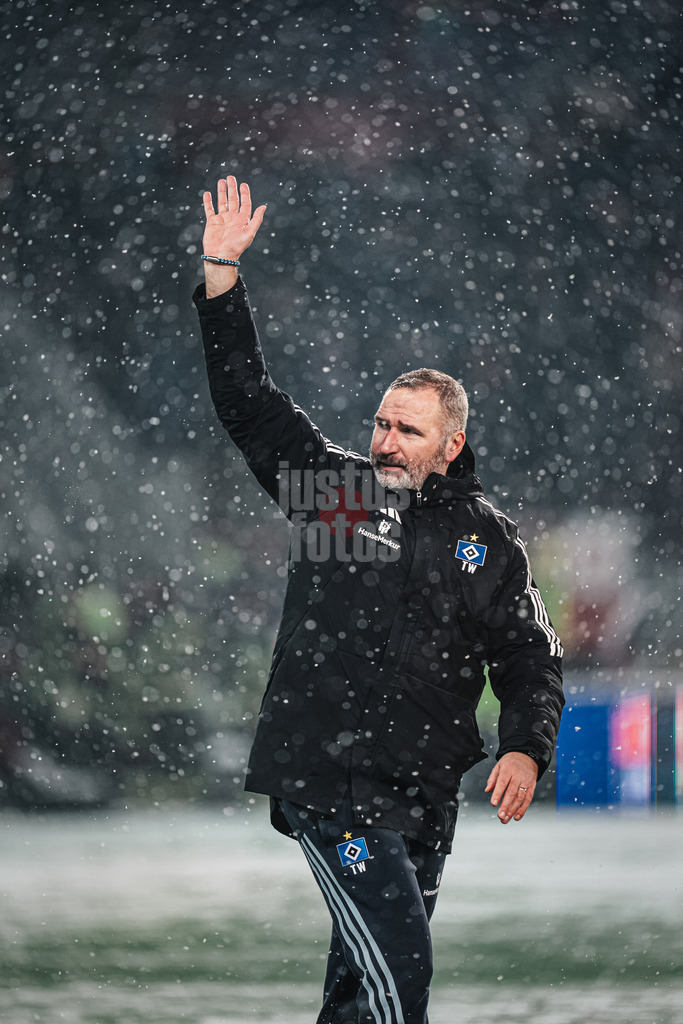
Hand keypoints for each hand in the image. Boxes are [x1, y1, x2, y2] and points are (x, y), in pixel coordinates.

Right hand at [202, 176, 266, 296]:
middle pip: (233, 200)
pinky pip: (209, 209)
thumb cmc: (236, 247)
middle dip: (232, 188)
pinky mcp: (212, 222)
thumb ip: (256, 219)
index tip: (243, 184)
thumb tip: (264, 206)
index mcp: (242, 220)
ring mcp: (222, 219)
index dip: (245, 194)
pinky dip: (208, 201)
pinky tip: (208, 193)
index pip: (245, 203)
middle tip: (231, 177)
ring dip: (222, 191)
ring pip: (222, 202)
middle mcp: (232, 218)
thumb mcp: (249, 232)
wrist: (221, 256)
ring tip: (221, 181)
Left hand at [485, 751, 537, 823]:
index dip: (498, 794)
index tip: (493, 804)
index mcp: (508, 769)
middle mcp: (518, 776)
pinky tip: (516, 816)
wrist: (527, 756)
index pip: (502, 782)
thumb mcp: (499, 766)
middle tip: (500, 816)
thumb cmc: (510, 762)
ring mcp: (526, 781)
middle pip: (511, 792)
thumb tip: (487, 790)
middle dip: (505, 806)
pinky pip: (528, 799)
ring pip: (520, 798)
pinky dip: (523, 809)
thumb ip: (492, 779)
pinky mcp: (532, 786)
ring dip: (513, 810)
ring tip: (506, 818)